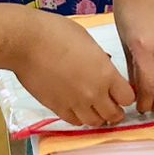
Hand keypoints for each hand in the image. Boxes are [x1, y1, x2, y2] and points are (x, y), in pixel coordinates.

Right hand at [13, 13, 135, 127]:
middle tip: (111, 104)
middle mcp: (94, 93)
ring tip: (94, 108)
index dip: (126, 95)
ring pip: (95, 122)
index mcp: (105, 73)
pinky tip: (77, 108)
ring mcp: (75, 103)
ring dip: (97, 116)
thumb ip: (99, 59)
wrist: (26, 42)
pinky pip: (75, 122)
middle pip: (114, 115)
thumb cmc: (56, 32)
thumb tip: (103, 67)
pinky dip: (79, 117)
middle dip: (115, 110)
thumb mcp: (88, 40)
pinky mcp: (57, 108)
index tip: (121, 91)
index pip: (128, 98)